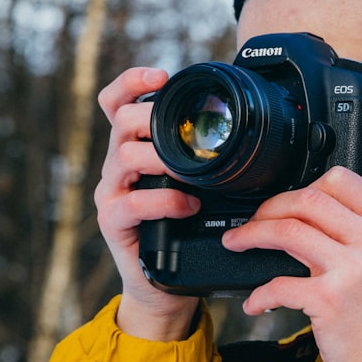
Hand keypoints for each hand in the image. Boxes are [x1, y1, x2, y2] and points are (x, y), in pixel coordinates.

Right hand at [94, 67, 200, 340]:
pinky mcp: (113, 222)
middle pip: (121, 121)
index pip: (117, 104)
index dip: (132, 82)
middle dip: (153, 118)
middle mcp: (118, 166)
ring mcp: (111, 193)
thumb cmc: (185, 231)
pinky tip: (189, 204)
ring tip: (192, 172)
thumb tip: (249, 133)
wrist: (165, 285)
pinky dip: (165, 200)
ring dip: (162, 158)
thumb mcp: (197, 186)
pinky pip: (133, 202)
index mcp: (136, 150)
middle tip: (186, 133)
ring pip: (124, 156)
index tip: (161, 76)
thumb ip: (206, 159)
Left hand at [223, 166, 361, 361]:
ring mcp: (353, 270)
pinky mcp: (329, 300)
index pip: (344, 180)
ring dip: (252, 235)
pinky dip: (259, 293)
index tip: (289, 200)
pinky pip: (279, 283)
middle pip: (309, 200)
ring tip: (237, 243)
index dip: (307, 184)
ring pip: (288, 230)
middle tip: (254, 220)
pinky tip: (255, 302)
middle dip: (270, 206)